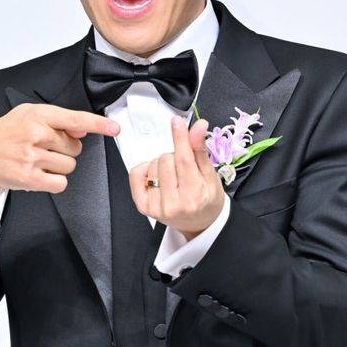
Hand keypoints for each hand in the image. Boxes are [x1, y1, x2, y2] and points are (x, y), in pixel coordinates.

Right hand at [0, 103, 119, 201]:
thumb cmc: (4, 135)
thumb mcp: (27, 116)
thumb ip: (57, 121)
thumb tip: (84, 128)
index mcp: (37, 114)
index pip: (75, 118)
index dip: (98, 124)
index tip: (114, 128)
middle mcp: (36, 133)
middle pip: (75, 147)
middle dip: (64, 150)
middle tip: (43, 148)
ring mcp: (33, 156)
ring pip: (70, 165)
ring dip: (58, 166)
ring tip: (39, 160)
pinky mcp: (30, 177)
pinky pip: (60, 182)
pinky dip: (53, 181)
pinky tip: (39, 174)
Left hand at [129, 116, 224, 240]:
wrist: (200, 223)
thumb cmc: (207, 199)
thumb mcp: (210, 175)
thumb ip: (200, 150)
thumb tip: (198, 126)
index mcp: (195, 196)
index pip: (184, 160)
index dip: (180, 138)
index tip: (177, 122)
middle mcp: (174, 204)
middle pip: (166, 159)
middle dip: (175, 156)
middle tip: (183, 168)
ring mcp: (156, 207)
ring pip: (152, 164)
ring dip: (162, 164)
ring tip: (173, 176)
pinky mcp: (143, 206)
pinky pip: (136, 174)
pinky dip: (146, 169)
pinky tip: (158, 177)